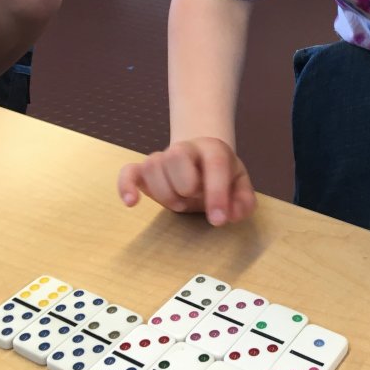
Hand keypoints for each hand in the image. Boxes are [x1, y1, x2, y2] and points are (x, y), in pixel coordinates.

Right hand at [117, 138, 256, 226]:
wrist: (201, 159)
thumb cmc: (221, 177)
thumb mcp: (241, 187)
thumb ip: (243, 202)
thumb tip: (230, 215)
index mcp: (213, 149)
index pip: (215, 163)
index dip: (217, 193)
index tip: (218, 220)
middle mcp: (185, 148)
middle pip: (176, 156)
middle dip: (185, 186)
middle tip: (194, 200)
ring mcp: (162, 158)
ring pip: (152, 166)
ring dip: (165, 193)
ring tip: (180, 203)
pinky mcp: (144, 171)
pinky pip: (128, 172)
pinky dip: (126, 186)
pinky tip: (132, 202)